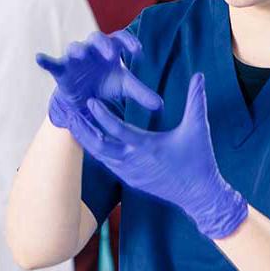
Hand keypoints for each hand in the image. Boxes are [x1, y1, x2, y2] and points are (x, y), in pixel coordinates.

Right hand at [36, 30, 161, 130]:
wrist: (85, 101)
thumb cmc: (106, 86)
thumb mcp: (124, 88)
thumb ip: (141, 93)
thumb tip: (161, 105)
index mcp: (110, 51)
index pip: (120, 39)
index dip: (129, 42)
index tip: (139, 51)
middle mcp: (92, 50)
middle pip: (97, 39)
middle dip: (102, 44)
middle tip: (110, 54)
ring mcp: (75, 59)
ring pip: (75, 47)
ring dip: (77, 50)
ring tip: (79, 54)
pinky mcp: (61, 70)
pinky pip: (52, 63)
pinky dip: (45, 60)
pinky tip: (39, 58)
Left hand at [86, 73, 247, 239]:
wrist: (199, 196)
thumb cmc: (200, 160)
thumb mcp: (198, 128)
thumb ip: (195, 100)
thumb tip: (199, 74)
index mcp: (147, 147)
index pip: (117, 129)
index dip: (102, 115)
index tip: (91, 101)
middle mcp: (133, 161)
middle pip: (99, 145)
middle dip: (84, 128)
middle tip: (70, 113)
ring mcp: (129, 173)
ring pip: (101, 155)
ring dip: (87, 139)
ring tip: (75, 123)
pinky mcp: (129, 180)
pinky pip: (107, 163)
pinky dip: (97, 150)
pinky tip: (90, 139)